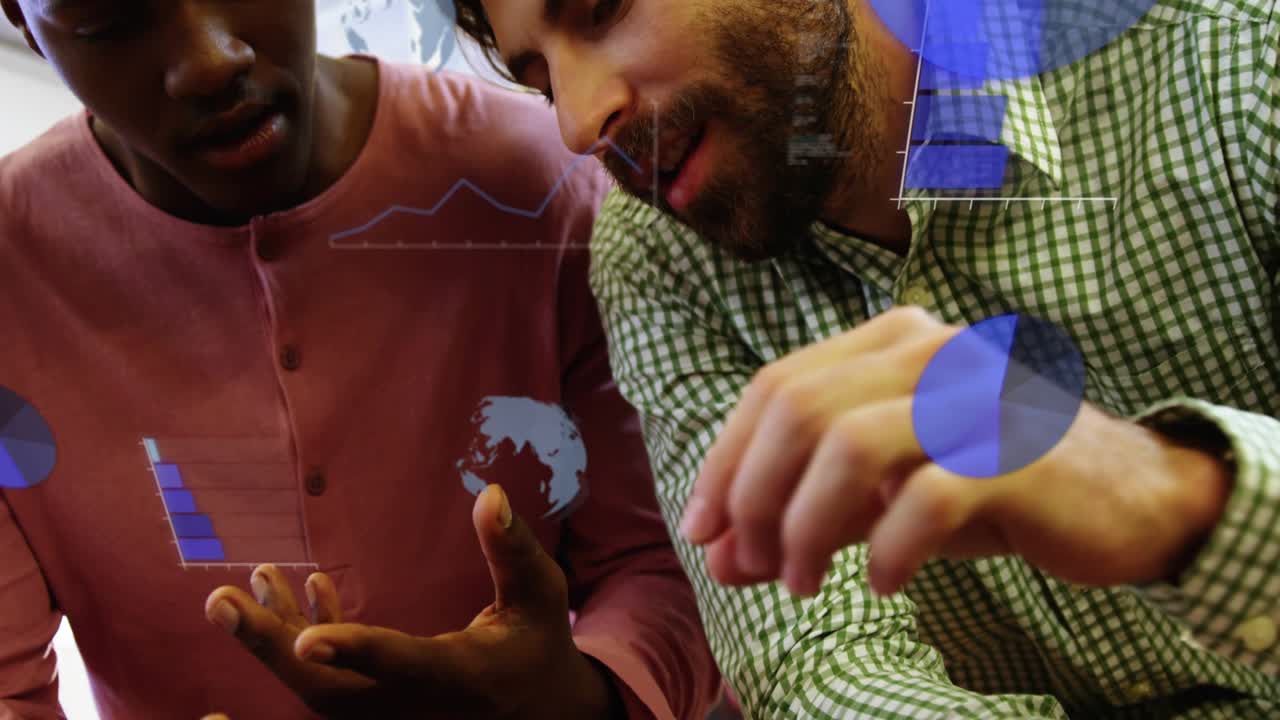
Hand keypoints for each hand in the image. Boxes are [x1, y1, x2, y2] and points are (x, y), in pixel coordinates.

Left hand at [205, 485, 619, 719]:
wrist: (535, 706)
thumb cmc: (538, 642)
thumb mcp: (540, 595)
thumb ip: (513, 551)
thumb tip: (491, 494)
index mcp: (460, 678)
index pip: (404, 665)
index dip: (357, 652)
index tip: (309, 638)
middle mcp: (414, 706)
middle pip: (330, 690)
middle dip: (270, 648)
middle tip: (221, 602)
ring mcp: (390, 712)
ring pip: (316, 687)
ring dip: (272, 639)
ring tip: (232, 593)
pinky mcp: (376, 702)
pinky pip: (325, 681)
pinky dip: (302, 641)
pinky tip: (300, 588)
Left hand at [680, 307, 1232, 596]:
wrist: (1126, 496)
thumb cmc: (989, 485)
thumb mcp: (882, 497)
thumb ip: (803, 513)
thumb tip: (718, 557)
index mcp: (888, 339)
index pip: (774, 386)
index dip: (726, 459)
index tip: (704, 530)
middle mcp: (929, 348)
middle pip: (798, 409)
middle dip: (755, 496)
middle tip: (751, 564)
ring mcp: (977, 392)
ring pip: (850, 446)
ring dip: (808, 526)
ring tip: (802, 582)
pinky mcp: (1017, 451)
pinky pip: (924, 498)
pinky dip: (888, 549)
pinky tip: (885, 583)